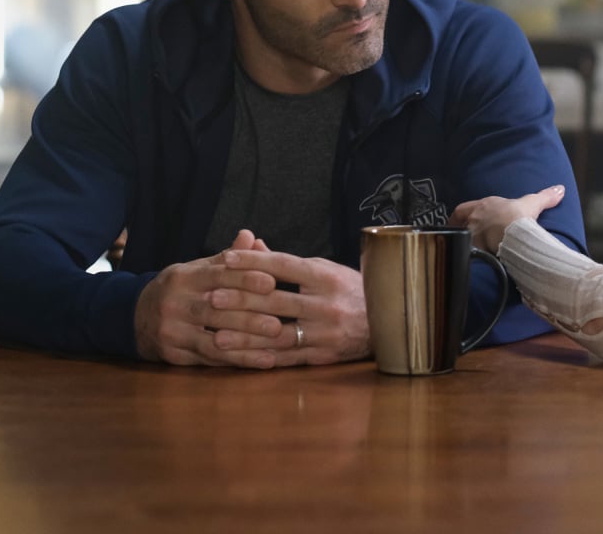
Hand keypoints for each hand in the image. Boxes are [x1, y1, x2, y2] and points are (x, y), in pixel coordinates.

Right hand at [134, 229, 279, 367]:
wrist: (135, 317)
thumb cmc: (181, 290)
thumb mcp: (197, 270)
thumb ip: (227, 258)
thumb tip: (250, 236)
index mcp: (184, 277)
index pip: (217, 275)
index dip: (245, 278)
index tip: (272, 282)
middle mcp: (175, 303)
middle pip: (215, 310)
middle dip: (249, 316)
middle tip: (279, 320)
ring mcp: (172, 331)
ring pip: (212, 338)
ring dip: (247, 342)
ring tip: (276, 342)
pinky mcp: (173, 354)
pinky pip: (210, 359)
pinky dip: (240, 360)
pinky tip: (264, 360)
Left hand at [209, 249, 369, 366]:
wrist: (391, 323)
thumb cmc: (352, 292)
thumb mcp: (326, 270)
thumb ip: (288, 263)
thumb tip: (253, 244)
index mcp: (327, 277)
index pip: (285, 266)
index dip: (254, 261)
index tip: (226, 258)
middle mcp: (326, 303)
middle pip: (277, 300)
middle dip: (241, 299)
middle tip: (211, 297)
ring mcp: (326, 332)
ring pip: (278, 333)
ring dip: (244, 335)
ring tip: (215, 334)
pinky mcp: (324, 355)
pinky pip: (288, 357)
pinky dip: (263, 357)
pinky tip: (241, 358)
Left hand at [449, 185, 565, 251]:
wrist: (512, 237)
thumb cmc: (518, 218)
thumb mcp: (532, 204)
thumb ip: (545, 196)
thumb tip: (560, 189)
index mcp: (481, 206)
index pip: (462, 209)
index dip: (463, 215)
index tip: (464, 220)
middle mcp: (471, 221)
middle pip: (459, 226)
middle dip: (462, 230)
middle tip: (466, 237)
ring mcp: (469, 237)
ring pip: (459, 241)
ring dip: (463, 245)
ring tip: (469, 252)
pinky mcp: (469, 253)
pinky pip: (463, 256)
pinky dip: (466, 258)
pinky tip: (471, 264)